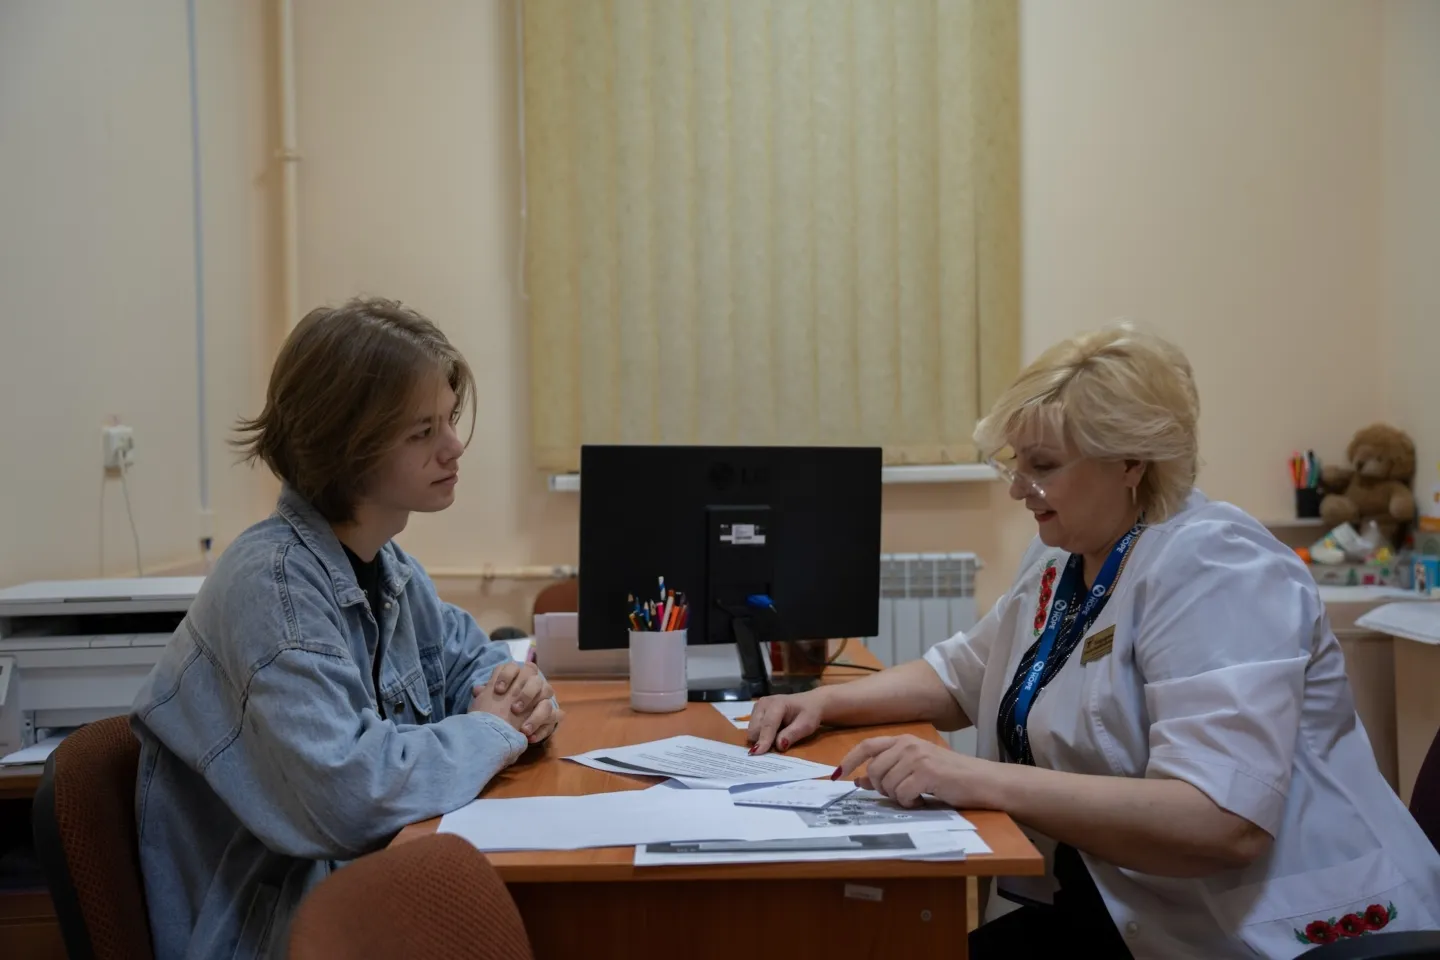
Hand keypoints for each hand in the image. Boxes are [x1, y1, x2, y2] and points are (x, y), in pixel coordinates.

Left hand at [469, 663, 560, 742]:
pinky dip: (543, 729)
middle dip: (526, 694)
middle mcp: (533, 687)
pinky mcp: (550, 717)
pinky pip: (555, 718)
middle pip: (537, 681)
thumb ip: (485, 694)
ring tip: (523, 730)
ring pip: (548, 702)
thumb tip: (478, 690)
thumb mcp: (486, 702)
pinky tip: (530, 738)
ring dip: (537, 716)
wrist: (500, 730)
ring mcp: (544, 701)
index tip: (498, 690)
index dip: (507, 675)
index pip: (515, 667)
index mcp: (517, 678)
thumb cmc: (493, 712)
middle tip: (514, 709)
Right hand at [745, 689, 826, 754]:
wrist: (810, 702)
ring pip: (752, 729)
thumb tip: (778, 746)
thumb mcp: (807, 725)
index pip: (768, 725)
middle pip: (755, 728)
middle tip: (777, 743)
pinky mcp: (756, 711)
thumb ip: (792, 734)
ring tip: (777, 736)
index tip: (758, 753)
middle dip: (762, 740)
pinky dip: (760, 734)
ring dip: (761, 738)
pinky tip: (772, 732)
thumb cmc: (809, 713)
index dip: (763, 740)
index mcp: (777, 704)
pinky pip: (753, 728)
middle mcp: (764, 703)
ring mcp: (758, 706)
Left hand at [837, 734, 1007, 809]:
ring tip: (916, 796)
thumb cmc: (949, 777)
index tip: (838, 774)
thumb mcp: (915, 770)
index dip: (849, 759)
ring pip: (887, 784)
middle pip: (874, 770)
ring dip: (898, 797)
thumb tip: (859, 779)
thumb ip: (889, 771)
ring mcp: (917, 757)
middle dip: (881, 788)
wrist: (982, 781)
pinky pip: (903, 794)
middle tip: (900, 794)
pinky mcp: (927, 772)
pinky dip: (910, 803)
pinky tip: (924, 800)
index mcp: (904, 740)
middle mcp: (908, 744)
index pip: (868, 745)